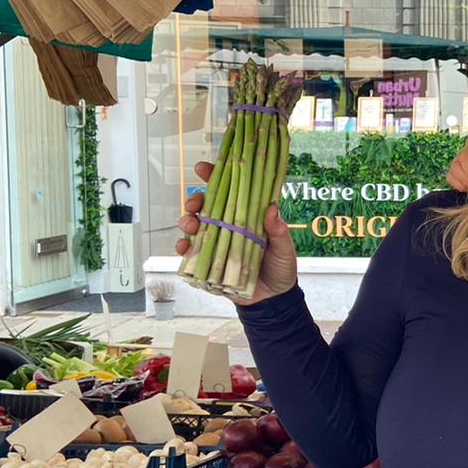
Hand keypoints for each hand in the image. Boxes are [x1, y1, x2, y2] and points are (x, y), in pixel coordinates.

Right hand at [175, 161, 297, 304]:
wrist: (274, 299)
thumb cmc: (281, 267)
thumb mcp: (284, 247)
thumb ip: (278, 231)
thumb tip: (271, 209)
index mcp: (246, 215)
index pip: (229, 190)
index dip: (214, 177)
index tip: (203, 168)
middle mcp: (228, 226)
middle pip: (205, 206)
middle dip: (195, 200)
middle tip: (195, 204)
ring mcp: (216, 243)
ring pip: (194, 226)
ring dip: (187, 222)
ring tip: (190, 224)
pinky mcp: (208, 263)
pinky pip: (190, 253)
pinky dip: (183, 248)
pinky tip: (183, 247)